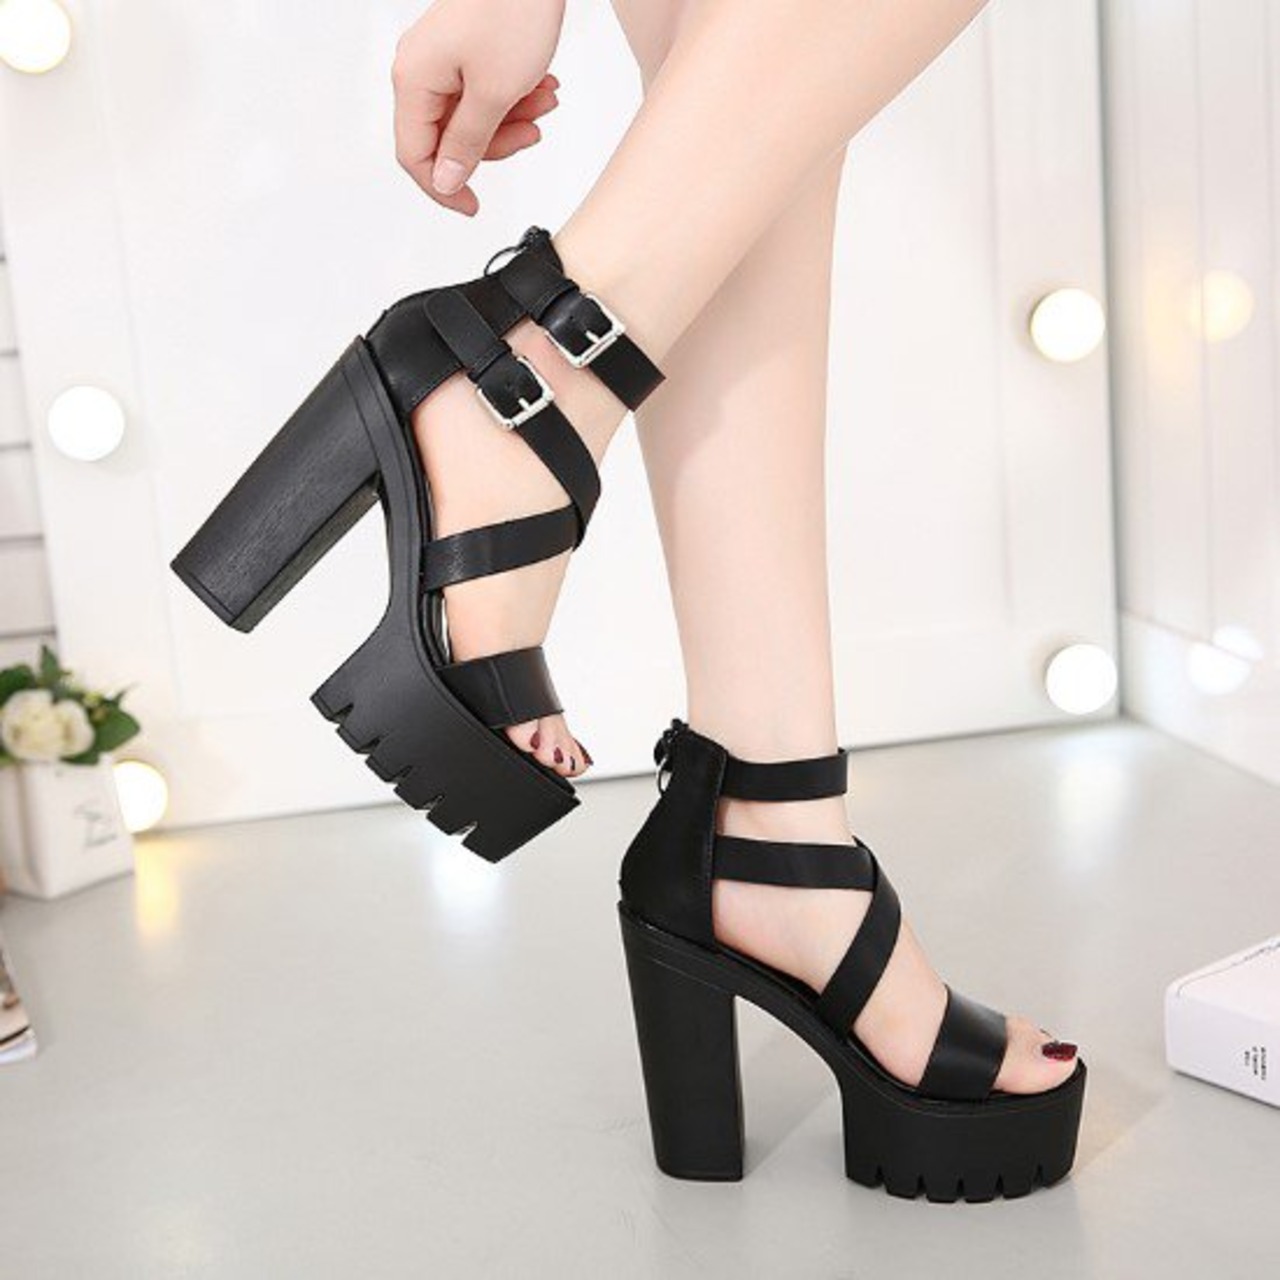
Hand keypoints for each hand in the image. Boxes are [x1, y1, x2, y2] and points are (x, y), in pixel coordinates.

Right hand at [392, 0, 566, 215]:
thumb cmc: (512, 12)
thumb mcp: (494, 93)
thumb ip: (467, 144)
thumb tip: (445, 181)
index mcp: (414, 80)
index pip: (414, 156)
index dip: (444, 188)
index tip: (474, 206)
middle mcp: (420, 69)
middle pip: (448, 139)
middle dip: (495, 143)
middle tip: (532, 135)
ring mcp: (442, 58)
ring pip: (471, 117)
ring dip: (512, 119)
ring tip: (545, 102)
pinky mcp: (465, 49)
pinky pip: (482, 92)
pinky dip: (514, 97)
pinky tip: (542, 87)